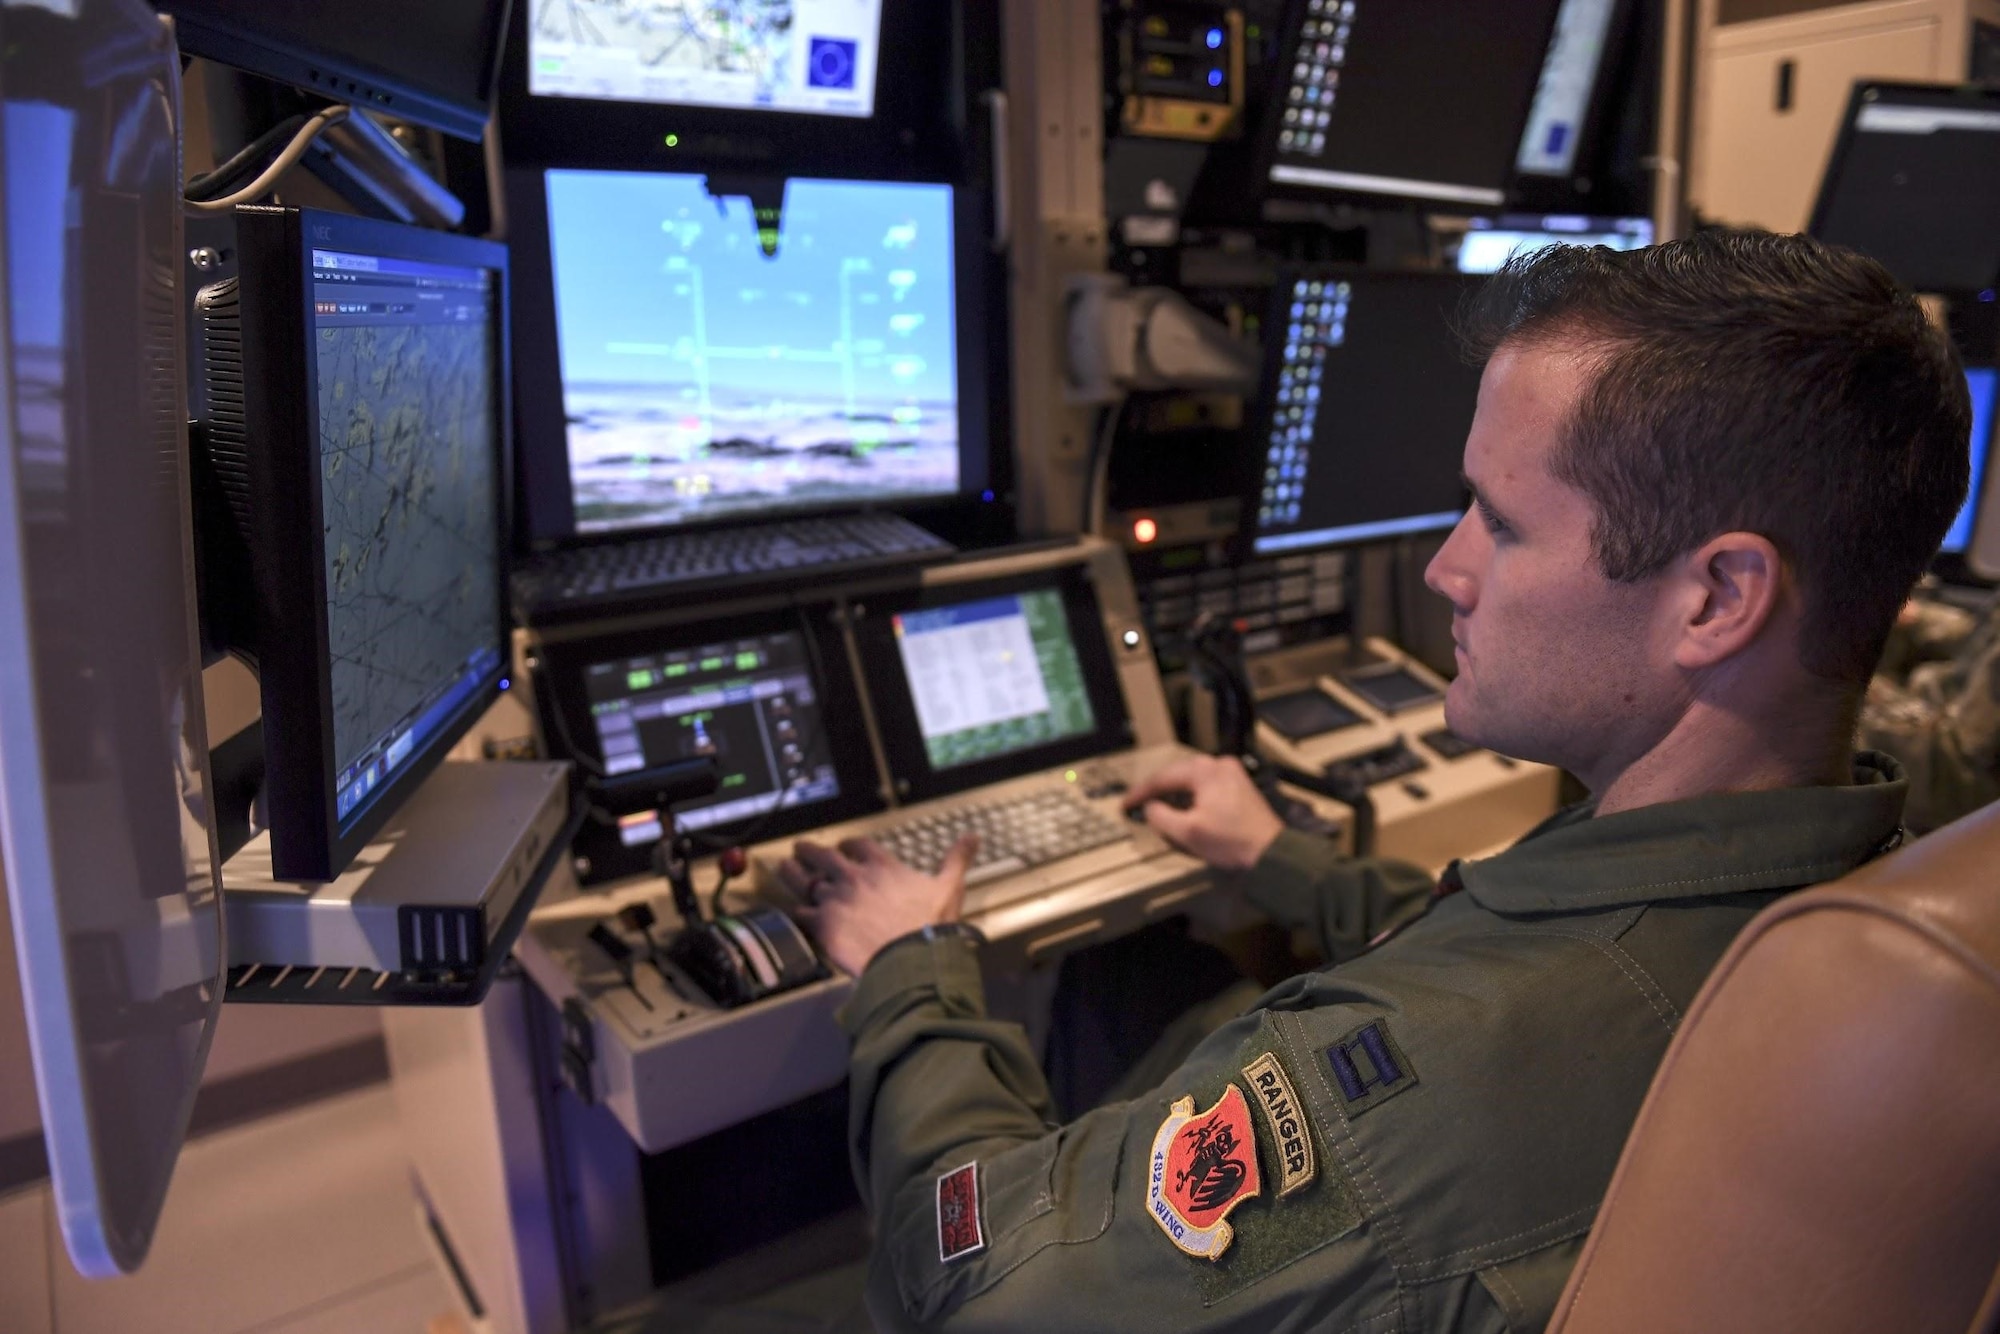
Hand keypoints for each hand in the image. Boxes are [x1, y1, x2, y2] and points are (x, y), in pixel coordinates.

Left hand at [777, 835, 978, 977]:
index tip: (844, 846)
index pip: (857, 844)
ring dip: (793, 872)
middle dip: (810, 851)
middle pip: (823, 856)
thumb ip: (956, 859)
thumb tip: (972, 838)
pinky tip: (792, 910)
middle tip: (801, 848)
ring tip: (784, 867)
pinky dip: (796, 911)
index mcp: (882, 866)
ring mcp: (835, 900)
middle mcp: (853, 878)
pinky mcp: (823, 925)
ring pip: (805, 880)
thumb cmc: (931, 926)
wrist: (910, 960)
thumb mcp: (949, 886)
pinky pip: (801, 913)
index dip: (848, 844)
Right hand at [1124, 753, 1283, 871]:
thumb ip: (1160, 816)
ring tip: (1157, 807)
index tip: (1125, 805)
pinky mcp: (1239, 784)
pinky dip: (1191, 795)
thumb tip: (1150, 807)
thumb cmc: (1230, 841)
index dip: (1140, 792)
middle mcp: (1218, 763)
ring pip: (1191, 780)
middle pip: (1177, 775)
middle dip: (1157, 790)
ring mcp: (1231, 772)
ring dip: (1174, 793)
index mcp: (1204, 770)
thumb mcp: (1187, 832)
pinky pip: (1206, 785)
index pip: (1162, 777)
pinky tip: (1183, 808)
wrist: (1270, 851)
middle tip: (1137, 804)